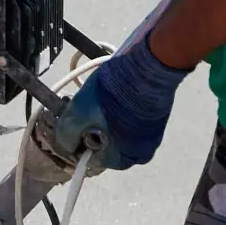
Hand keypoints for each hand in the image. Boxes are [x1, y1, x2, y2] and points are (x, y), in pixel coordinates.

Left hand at [51, 29, 189, 171]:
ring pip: (119, 135)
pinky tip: (121, 97)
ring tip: (106, 99)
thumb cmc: (113, 92)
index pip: (88, 158)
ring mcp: (151, 139)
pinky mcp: (159, 123)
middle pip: (105, 147)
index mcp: (119, 160)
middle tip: (91, 106)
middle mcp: (138, 156)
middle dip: (94, 129)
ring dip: (109, 121)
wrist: (149, 64)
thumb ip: (66, 136)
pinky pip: (134, 124)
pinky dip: (124, 114)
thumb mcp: (78, 113)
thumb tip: (67, 146)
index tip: (76, 119)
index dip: (77, 140)